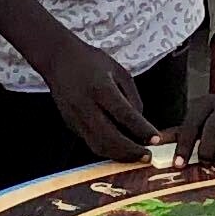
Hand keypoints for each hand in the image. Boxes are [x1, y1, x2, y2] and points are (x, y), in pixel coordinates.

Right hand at [36, 37, 158, 160]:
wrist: (58, 59)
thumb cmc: (92, 62)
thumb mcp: (119, 71)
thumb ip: (132, 97)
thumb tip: (141, 124)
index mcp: (101, 88)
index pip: (124, 114)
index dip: (142, 130)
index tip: (156, 140)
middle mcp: (86, 106)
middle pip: (109, 137)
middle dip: (131, 151)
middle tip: (147, 156)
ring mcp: (75, 117)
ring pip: (98, 145)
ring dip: (119, 155)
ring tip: (136, 156)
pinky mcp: (70, 124)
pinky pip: (90, 142)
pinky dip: (107, 149)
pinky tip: (120, 149)